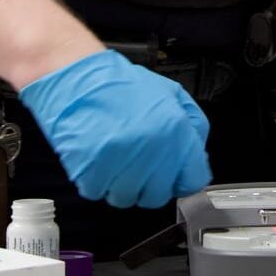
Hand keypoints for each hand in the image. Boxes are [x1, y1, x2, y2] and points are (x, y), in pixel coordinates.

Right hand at [19, 49, 212, 207]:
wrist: (77, 77)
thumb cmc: (119, 85)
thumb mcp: (170, 92)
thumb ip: (192, 125)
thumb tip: (197, 157)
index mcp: (175, 129)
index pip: (193, 180)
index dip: (182, 179)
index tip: (173, 177)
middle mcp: (152, 149)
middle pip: (158, 195)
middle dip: (149, 184)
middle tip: (138, 165)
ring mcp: (121, 161)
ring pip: (127, 198)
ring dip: (121, 184)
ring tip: (114, 160)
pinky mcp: (91, 170)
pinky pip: (98, 192)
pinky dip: (96, 181)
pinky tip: (97, 159)